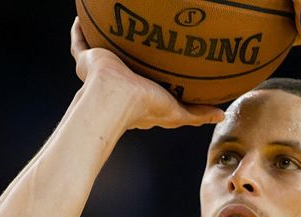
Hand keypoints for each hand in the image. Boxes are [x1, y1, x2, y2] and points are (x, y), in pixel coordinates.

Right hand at [70, 18, 224, 129]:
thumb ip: (197, 114)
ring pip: (101, 52)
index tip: (162, 65)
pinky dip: (79, 30)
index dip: (152, 75)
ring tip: (115, 26)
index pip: (144, 82)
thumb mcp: (177, 113)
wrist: (116, 99)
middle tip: (141, 41)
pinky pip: (80, 42)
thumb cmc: (145, 108)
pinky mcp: (87, 61)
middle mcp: (118, 82)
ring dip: (105, 41)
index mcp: (135, 94)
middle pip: (123, 64)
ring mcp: (100, 71)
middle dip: (128, 54)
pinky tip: (83, 17)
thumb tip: (221, 114)